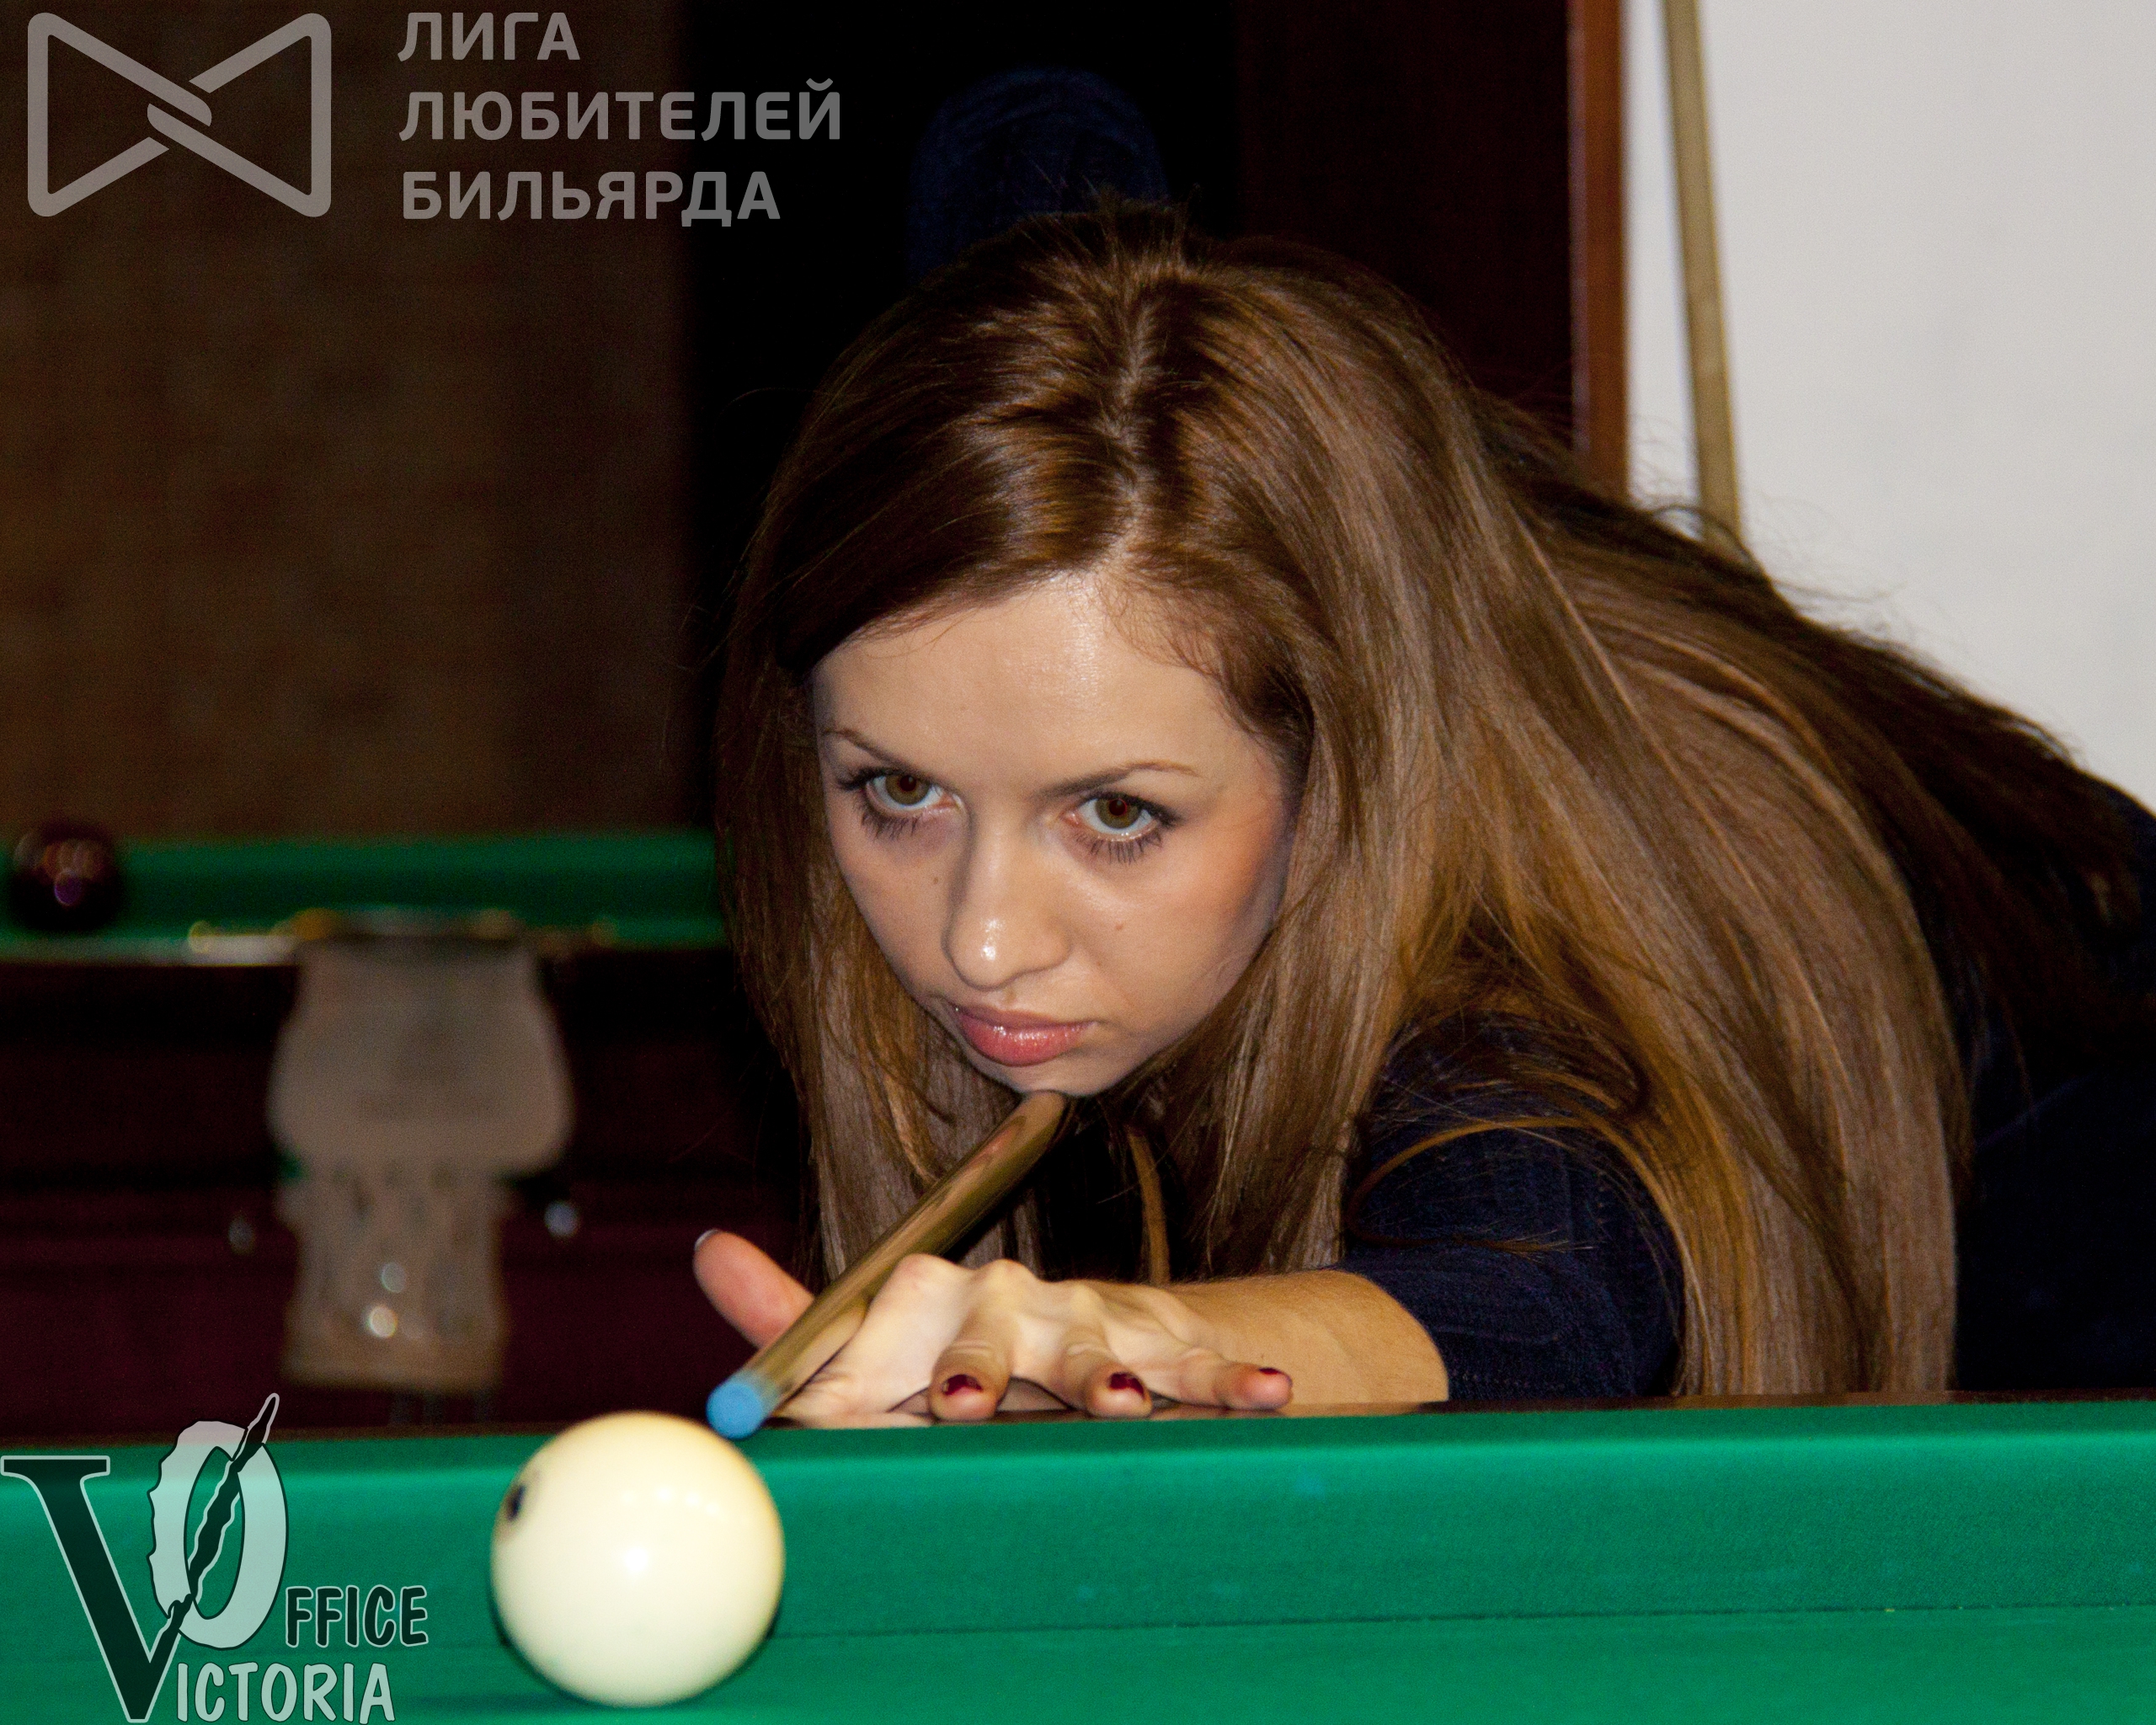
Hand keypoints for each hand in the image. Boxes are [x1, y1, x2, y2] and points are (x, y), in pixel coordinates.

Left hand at [692, 1232, 1294, 1422]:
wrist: (1101, 1337)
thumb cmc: (972, 1361)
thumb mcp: (880, 1350)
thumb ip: (800, 1321)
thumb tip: (709, 1248)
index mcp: (937, 1305)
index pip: (900, 1317)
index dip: (874, 1361)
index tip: (860, 1402)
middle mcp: (1012, 1302)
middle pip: (996, 1331)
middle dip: (982, 1366)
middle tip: (964, 1406)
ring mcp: (1093, 1320)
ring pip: (1099, 1347)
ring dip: (1108, 1373)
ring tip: (1114, 1402)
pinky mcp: (1165, 1345)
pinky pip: (1201, 1369)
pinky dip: (1233, 1384)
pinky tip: (1268, 1399)